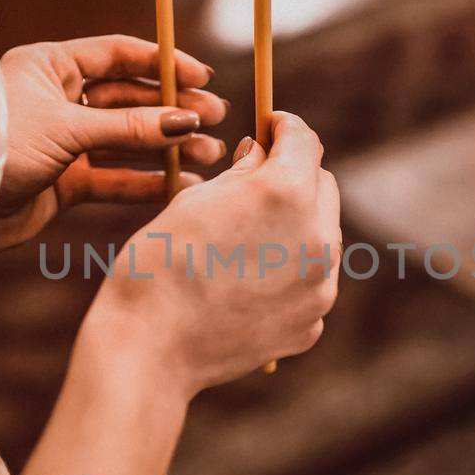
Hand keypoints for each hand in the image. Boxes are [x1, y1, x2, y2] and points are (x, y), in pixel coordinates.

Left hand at [0, 36, 228, 246]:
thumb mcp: (67, 130)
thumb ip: (129, 128)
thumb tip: (186, 121)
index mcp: (51, 65)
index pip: (119, 55)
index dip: (163, 65)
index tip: (204, 77)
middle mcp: (59, 98)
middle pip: (129, 98)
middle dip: (173, 109)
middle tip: (216, 118)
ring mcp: (63, 140)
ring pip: (126, 140)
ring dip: (167, 147)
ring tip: (209, 154)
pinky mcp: (63, 181)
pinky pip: (113, 178)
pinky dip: (145, 181)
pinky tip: (179, 184)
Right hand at [84, 112, 341, 395]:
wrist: (151, 348)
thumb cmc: (158, 264)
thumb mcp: (195, 199)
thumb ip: (243, 171)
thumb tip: (262, 152)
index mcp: (285, 192)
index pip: (304, 140)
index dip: (284, 127)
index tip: (271, 127)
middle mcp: (317, 236)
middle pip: (323, 186)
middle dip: (295, 176)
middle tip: (255, 181)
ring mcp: (320, 285)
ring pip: (321, 235)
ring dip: (296, 225)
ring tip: (247, 236)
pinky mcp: (312, 322)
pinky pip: (311, 281)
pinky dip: (289, 272)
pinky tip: (247, 282)